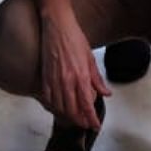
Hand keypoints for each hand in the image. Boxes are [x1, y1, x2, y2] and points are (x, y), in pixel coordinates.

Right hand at [37, 12, 108, 130]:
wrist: (57, 25)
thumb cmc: (74, 38)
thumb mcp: (91, 58)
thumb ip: (97, 79)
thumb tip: (106, 93)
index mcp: (81, 76)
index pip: (86, 105)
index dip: (91, 118)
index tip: (95, 125)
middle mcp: (67, 81)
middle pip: (72, 110)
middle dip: (80, 120)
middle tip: (85, 124)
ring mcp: (54, 79)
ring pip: (59, 107)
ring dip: (67, 115)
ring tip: (74, 117)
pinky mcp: (45, 76)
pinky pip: (48, 97)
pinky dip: (54, 105)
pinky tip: (59, 106)